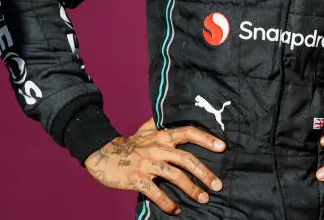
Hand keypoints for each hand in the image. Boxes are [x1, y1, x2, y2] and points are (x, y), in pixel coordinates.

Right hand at [84, 117, 225, 215]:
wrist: (101, 153)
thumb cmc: (129, 143)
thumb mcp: (146, 129)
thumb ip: (162, 124)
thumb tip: (178, 114)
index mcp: (162, 135)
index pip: (188, 132)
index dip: (206, 139)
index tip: (222, 147)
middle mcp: (157, 148)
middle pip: (186, 159)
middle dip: (204, 172)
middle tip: (218, 185)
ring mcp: (147, 163)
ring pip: (174, 176)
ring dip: (191, 189)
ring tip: (203, 199)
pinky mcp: (136, 178)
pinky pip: (155, 192)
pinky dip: (167, 202)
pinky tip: (176, 210)